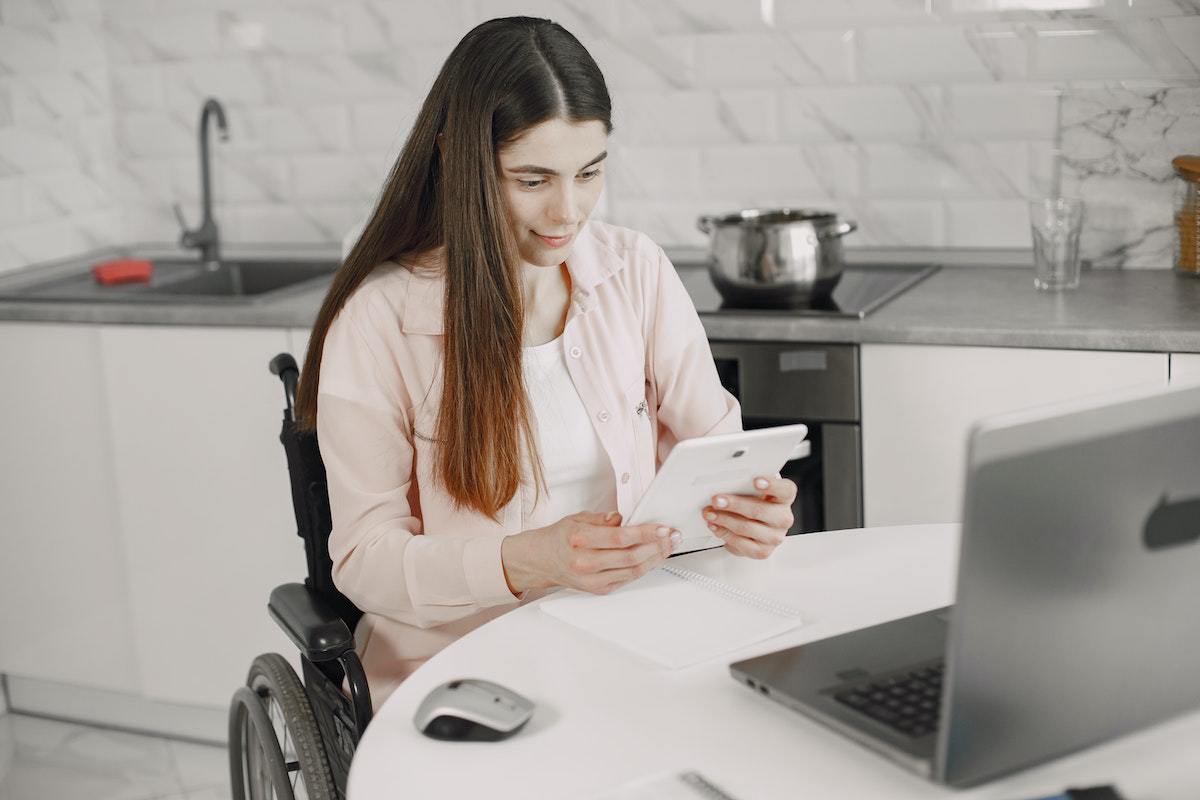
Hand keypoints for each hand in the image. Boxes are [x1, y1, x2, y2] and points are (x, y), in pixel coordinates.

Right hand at [502, 511, 680, 595]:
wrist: (542, 560)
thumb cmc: (560, 537)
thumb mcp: (577, 518)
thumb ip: (602, 518)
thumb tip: (623, 519)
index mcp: (579, 540)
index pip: (620, 537)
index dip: (645, 533)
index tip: (662, 528)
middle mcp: (586, 563)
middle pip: (630, 557)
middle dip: (657, 546)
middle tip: (672, 536)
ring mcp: (593, 580)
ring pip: (633, 571)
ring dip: (655, 558)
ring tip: (669, 546)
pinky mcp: (599, 589)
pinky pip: (628, 578)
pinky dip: (644, 567)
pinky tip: (654, 557)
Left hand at [702, 475, 796, 559]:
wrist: (755, 524)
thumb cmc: (752, 501)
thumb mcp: (751, 490)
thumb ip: (743, 486)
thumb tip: (722, 488)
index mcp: (785, 497)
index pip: (785, 490)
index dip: (772, 485)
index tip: (755, 480)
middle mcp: (783, 518)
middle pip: (760, 510)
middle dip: (735, 504)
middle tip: (716, 500)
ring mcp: (775, 537)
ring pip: (747, 528)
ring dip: (724, 520)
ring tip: (710, 514)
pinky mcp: (763, 551)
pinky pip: (742, 544)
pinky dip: (725, 534)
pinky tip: (715, 526)